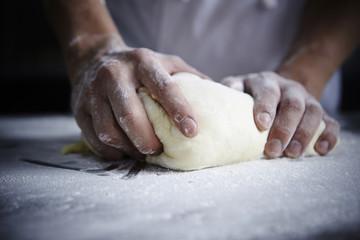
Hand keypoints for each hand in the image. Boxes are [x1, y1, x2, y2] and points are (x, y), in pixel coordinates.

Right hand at [70, 42, 206, 159]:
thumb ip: (191, 77)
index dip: (179, 109)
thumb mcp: (166, 62)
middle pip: (130, 114)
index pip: (163, 86)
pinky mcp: (79, 108)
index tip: (192, 131)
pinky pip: (96, 139)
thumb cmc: (138, 65)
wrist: (93, 58)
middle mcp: (115, 75)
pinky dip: (113, 151)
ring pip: (110, 130)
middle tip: (159, 151)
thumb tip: (220, 97)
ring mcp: (93, 92)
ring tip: (143, 152)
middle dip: (147, 139)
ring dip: (129, 148)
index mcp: (142, 62)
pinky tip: (125, 151)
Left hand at [221, 72, 338, 157]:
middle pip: (292, 104)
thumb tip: (201, 109)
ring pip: (313, 112)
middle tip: (273, 151)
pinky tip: (322, 150)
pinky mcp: (319, 111)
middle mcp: (288, 88)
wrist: (278, 87)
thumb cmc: (249, 95)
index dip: (265, 106)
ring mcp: (306, 98)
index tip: (261, 125)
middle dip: (284, 128)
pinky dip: (328, 136)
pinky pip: (330, 122)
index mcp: (265, 82)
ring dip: (304, 134)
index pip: (266, 91)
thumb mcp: (237, 90)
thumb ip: (226, 96)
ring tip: (292, 154)